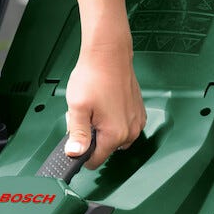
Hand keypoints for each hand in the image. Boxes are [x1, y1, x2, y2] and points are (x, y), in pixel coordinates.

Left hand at [64, 27, 145, 170]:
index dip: (81, 152)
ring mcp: (137, 122)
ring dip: (102, 129)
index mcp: (115, 134)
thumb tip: (75, 154)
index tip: (76, 139)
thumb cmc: (94, 75)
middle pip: (105, 149)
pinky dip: (113, 120)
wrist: (109, 53)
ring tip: (95, 108)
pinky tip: (105, 105)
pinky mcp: (139, 112)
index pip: (95, 160)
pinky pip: (123, 126)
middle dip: (91, 137)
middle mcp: (131, 131)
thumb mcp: (78, 107)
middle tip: (84, 115)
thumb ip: (77, 134)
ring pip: (114, 138)